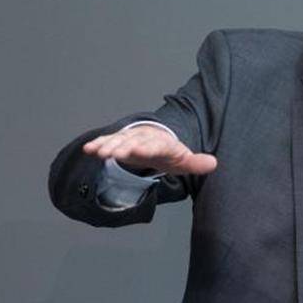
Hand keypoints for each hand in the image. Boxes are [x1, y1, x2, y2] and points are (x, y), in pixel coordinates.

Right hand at [83, 124, 217, 175]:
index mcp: (161, 143)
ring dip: (106, 145)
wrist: (160, 141)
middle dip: (121, 147)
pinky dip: (98, 144)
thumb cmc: (171, 153)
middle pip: (132, 143)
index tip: (136, 151)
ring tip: (94, 152)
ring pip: (118, 141)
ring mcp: (130, 139)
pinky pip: (108, 142)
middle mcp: (144, 138)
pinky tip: (88, 149)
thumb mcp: (185, 159)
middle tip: (109, 153)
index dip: (145, 148)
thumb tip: (214, 163)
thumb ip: (197, 162)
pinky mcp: (120, 142)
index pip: (154, 146)